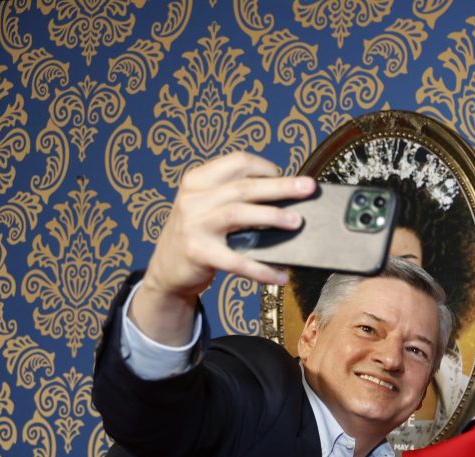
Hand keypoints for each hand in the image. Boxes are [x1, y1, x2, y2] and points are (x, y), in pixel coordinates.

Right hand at [131, 151, 315, 342]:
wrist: (166, 270)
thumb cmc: (198, 234)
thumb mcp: (206, 206)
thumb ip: (234, 197)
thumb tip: (285, 196)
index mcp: (198, 180)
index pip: (236, 162)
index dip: (265, 168)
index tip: (284, 177)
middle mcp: (194, 199)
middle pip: (243, 187)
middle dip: (280, 187)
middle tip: (308, 189)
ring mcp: (194, 225)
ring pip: (238, 214)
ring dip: (271, 216)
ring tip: (296, 222)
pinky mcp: (198, 253)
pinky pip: (236, 261)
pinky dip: (261, 269)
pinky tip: (280, 276)